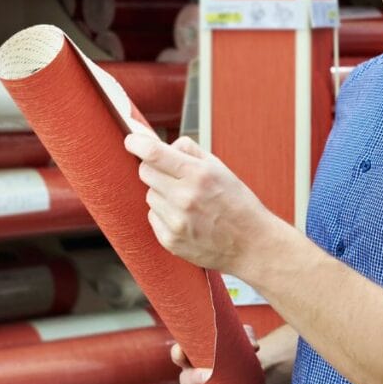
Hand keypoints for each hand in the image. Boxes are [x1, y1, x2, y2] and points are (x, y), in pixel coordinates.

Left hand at [124, 126, 278, 275]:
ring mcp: (176, 222)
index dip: (136, 142)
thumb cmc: (236, 201)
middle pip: (145, 172)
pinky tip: (185, 219)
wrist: (251, 244)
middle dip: (153, 168)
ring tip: (186, 201)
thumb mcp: (220, 168)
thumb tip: (161, 144)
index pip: (154, 154)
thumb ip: (189, 151)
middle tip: (170, 173)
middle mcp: (185, 198)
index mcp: (199, 175)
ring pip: (149, 195)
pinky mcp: (170, 241)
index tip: (131, 139)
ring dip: (161, 193)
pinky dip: (164, 214)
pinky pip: (153, 217)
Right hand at [172, 325, 266, 383]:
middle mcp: (197, 379)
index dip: (178, 353)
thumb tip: (253, 346)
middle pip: (187, 380)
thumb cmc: (239, 353)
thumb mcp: (243, 341)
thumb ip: (247, 337)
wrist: (255, 374)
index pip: (180, 356)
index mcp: (196, 359)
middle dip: (195, 378)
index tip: (181, 350)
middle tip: (208, 375)